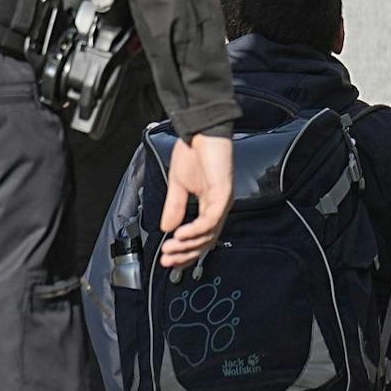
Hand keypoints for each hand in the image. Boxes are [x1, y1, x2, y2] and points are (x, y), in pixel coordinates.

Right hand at [159, 134, 232, 269]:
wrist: (200, 129)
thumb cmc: (193, 151)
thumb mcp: (178, 184)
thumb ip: (174, 207)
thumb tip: (167, 228)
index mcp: (210, 204)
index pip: (202, 238)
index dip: (187, 253)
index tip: (170, 262)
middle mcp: (219, 206)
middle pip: (207, 242)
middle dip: (185, 254)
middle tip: (167, 261)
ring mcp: (223, 200)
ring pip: (209, 234)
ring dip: (187, 244)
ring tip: (169, 249)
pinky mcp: (223, 192)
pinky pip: (210, 219)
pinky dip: (194, 230)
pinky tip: (180, 234)